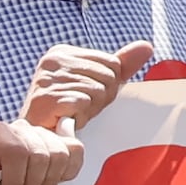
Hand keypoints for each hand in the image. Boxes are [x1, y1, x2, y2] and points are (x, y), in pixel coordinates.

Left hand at [0, 119, 87, 184]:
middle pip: (40, 154)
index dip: (15, 180)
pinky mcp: (59, 143)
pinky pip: (75, 151)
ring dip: (51, 183)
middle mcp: (20, 129)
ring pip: (59, 153)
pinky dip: (69, 170)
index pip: (15, 152)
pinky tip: (56, 183)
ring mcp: (41, 135)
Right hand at [11, 39, 150, 132]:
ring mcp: (48, 79)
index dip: (108, 85)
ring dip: (90, 109)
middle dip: (101, 98)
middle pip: (107, 76)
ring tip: (72, 113)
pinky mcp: (47, 98)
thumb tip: (147, 46)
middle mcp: (53, 61)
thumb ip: (120, 65)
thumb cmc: (66, 110)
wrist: (38, 138)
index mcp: (63, 52)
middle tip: (80, 107)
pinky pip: (85, 104)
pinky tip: (67, 119)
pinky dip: (81, 116)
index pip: (112, 63)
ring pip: (98, 91)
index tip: (85, 95)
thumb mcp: (95, 83)